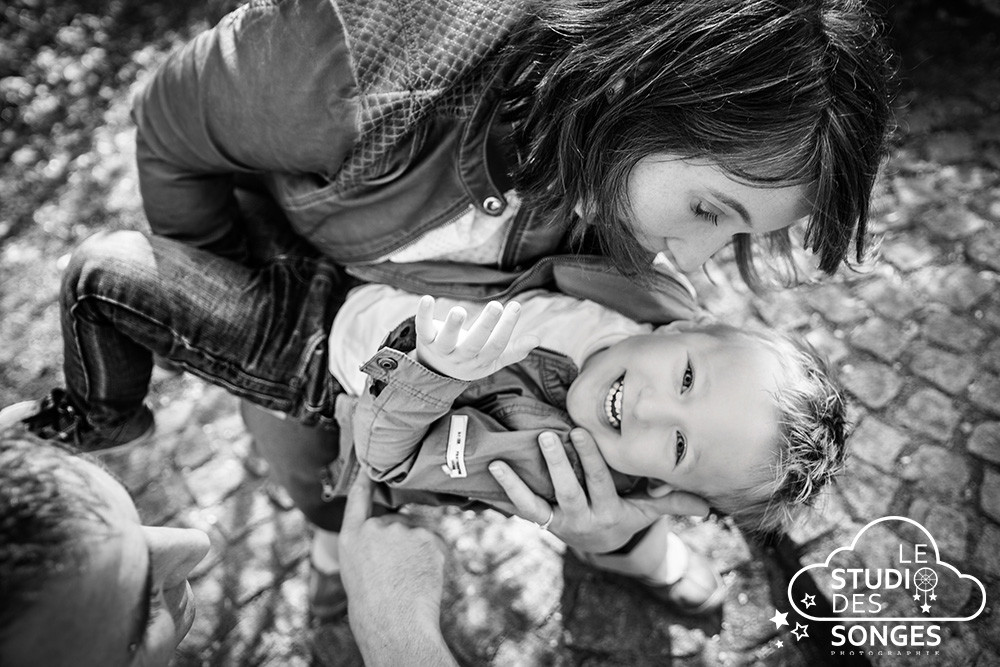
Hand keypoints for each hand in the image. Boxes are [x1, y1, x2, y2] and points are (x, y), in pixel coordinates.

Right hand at [339, 473, 456, 665]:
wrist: (394, 622)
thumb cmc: (373, 605)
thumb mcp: (357, 570)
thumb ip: (370, 545)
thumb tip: (391, 531)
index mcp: (351, 537)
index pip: (358, 498)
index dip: (364, 479)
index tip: (369, 463)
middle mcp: (375, 527)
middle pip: (395, 526)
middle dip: (400, 546)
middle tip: (396, 575)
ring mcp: (403, 530)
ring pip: (416, 537)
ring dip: (416, 554)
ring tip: (408, 580)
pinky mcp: (428, 537)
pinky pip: (434, 545)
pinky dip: (432, 560)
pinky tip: (423, 578)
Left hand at [414, 295, 537, 380]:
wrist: (436, 371)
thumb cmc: (471, 359)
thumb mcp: (492, 359)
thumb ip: (514, 351)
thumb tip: (537, 340)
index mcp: (480, 361)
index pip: (495, 347)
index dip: (506, 328)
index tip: (516, 305)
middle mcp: (460, 357)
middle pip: (473, 344)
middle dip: (485, 325)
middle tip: (496, 305)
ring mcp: (441, 350)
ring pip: (446, 340)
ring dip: (452, 326)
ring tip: (460, 310)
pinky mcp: (426, 339)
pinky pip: (423, 328)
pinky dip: (423, 314)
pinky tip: (427, 299)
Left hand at [488, 428, 709, 553]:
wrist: (601, 544)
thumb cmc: (626, 515)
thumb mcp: (648, 510)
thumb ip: (672, 502)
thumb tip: (708, 505)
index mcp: (611, 512)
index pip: (601, 483)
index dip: (592, 459)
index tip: (583, 431)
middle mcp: (584, 519)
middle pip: (571, 490)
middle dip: (562, 463)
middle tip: (554, 433)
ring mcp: (561, 521)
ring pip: (545, 499)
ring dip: (531, 475)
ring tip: (526, 445)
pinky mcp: (543, 521)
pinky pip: (524, 507)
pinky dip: (508, 489)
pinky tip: (495, 466)